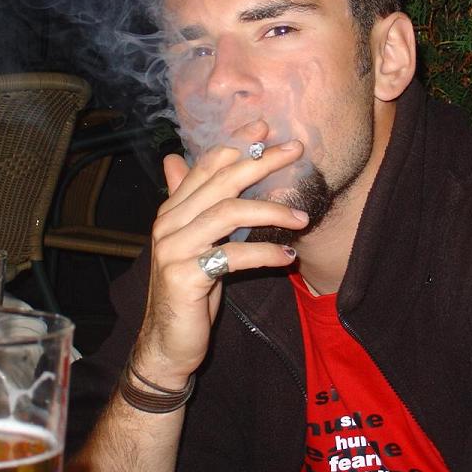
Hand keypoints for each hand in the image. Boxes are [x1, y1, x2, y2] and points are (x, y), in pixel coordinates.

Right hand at [134, 120, 308, 387]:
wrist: (168, 343)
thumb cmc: (187, 290)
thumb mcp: (190, 241)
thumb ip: (188, 202)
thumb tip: (174, 159)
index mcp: (172, 212)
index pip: (204, 167)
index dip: (234, 144)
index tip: (264, 129)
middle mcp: (168, 225)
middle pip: (220, 183)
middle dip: (259, 163)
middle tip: (294, 150)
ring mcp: (174, 250)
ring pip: (227, 214)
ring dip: (270, 210)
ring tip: (303, 218)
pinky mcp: (185, 278)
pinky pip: (232, 257)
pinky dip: (264, 252)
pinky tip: (288, 255)